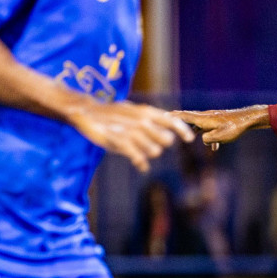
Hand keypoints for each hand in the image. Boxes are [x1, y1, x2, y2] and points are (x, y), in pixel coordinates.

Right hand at [69, 101, 193, 172]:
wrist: (87, 112)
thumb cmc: (113, 114)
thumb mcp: (133, 111)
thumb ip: (151, 119)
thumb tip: (170, 129)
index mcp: (146, 111)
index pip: (172, 121)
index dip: (183, 131)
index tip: (189, 139)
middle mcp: (142, 120)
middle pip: (166, 140)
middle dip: (161, 144)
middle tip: (149, 143)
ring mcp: (132, 131)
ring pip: (154, 150)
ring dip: (149, 153)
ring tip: (140, 151)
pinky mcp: (120, 142)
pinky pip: (139, 157)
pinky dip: (141, 163)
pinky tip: (141, 165)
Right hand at [174, 105, 269, 150]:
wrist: (247, 119)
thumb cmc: (235, 128)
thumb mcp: (221, 136)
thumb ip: (209, 139)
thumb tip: (203, 139)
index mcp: (203, 119)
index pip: (184, 116)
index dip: (173, 117)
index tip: (162, 115)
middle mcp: (205, 117)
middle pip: (188, 118)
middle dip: (178, 120)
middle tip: (166, 119)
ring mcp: (211, 118)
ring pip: (198, 124)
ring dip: (192, 130)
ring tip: (186, 134)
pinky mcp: (218, 121)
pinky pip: (209, 128)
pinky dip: (208, 136)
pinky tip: (214, 148)